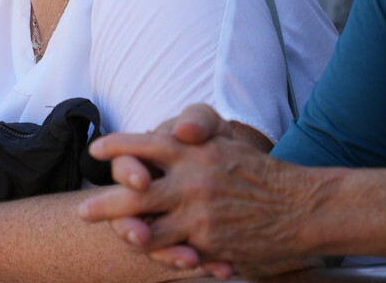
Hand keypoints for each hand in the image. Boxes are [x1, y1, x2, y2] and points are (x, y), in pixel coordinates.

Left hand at [79, 110, 311, 270]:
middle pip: (133, 194)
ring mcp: (199, 217)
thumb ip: (194, 136)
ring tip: (113, 236)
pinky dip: (166, 257)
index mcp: (192, 152)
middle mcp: (191, 182)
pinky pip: (178, 253)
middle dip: (104, 204)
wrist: (302, 206)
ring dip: (127, 235)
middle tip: (83, 211)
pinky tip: (154, 258)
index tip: (95, 151)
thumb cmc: (258, 171)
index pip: (143, 145)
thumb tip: (171, 129)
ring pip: (148, 232)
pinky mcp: (211, 245)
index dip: (116, 148)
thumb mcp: (225, 142)